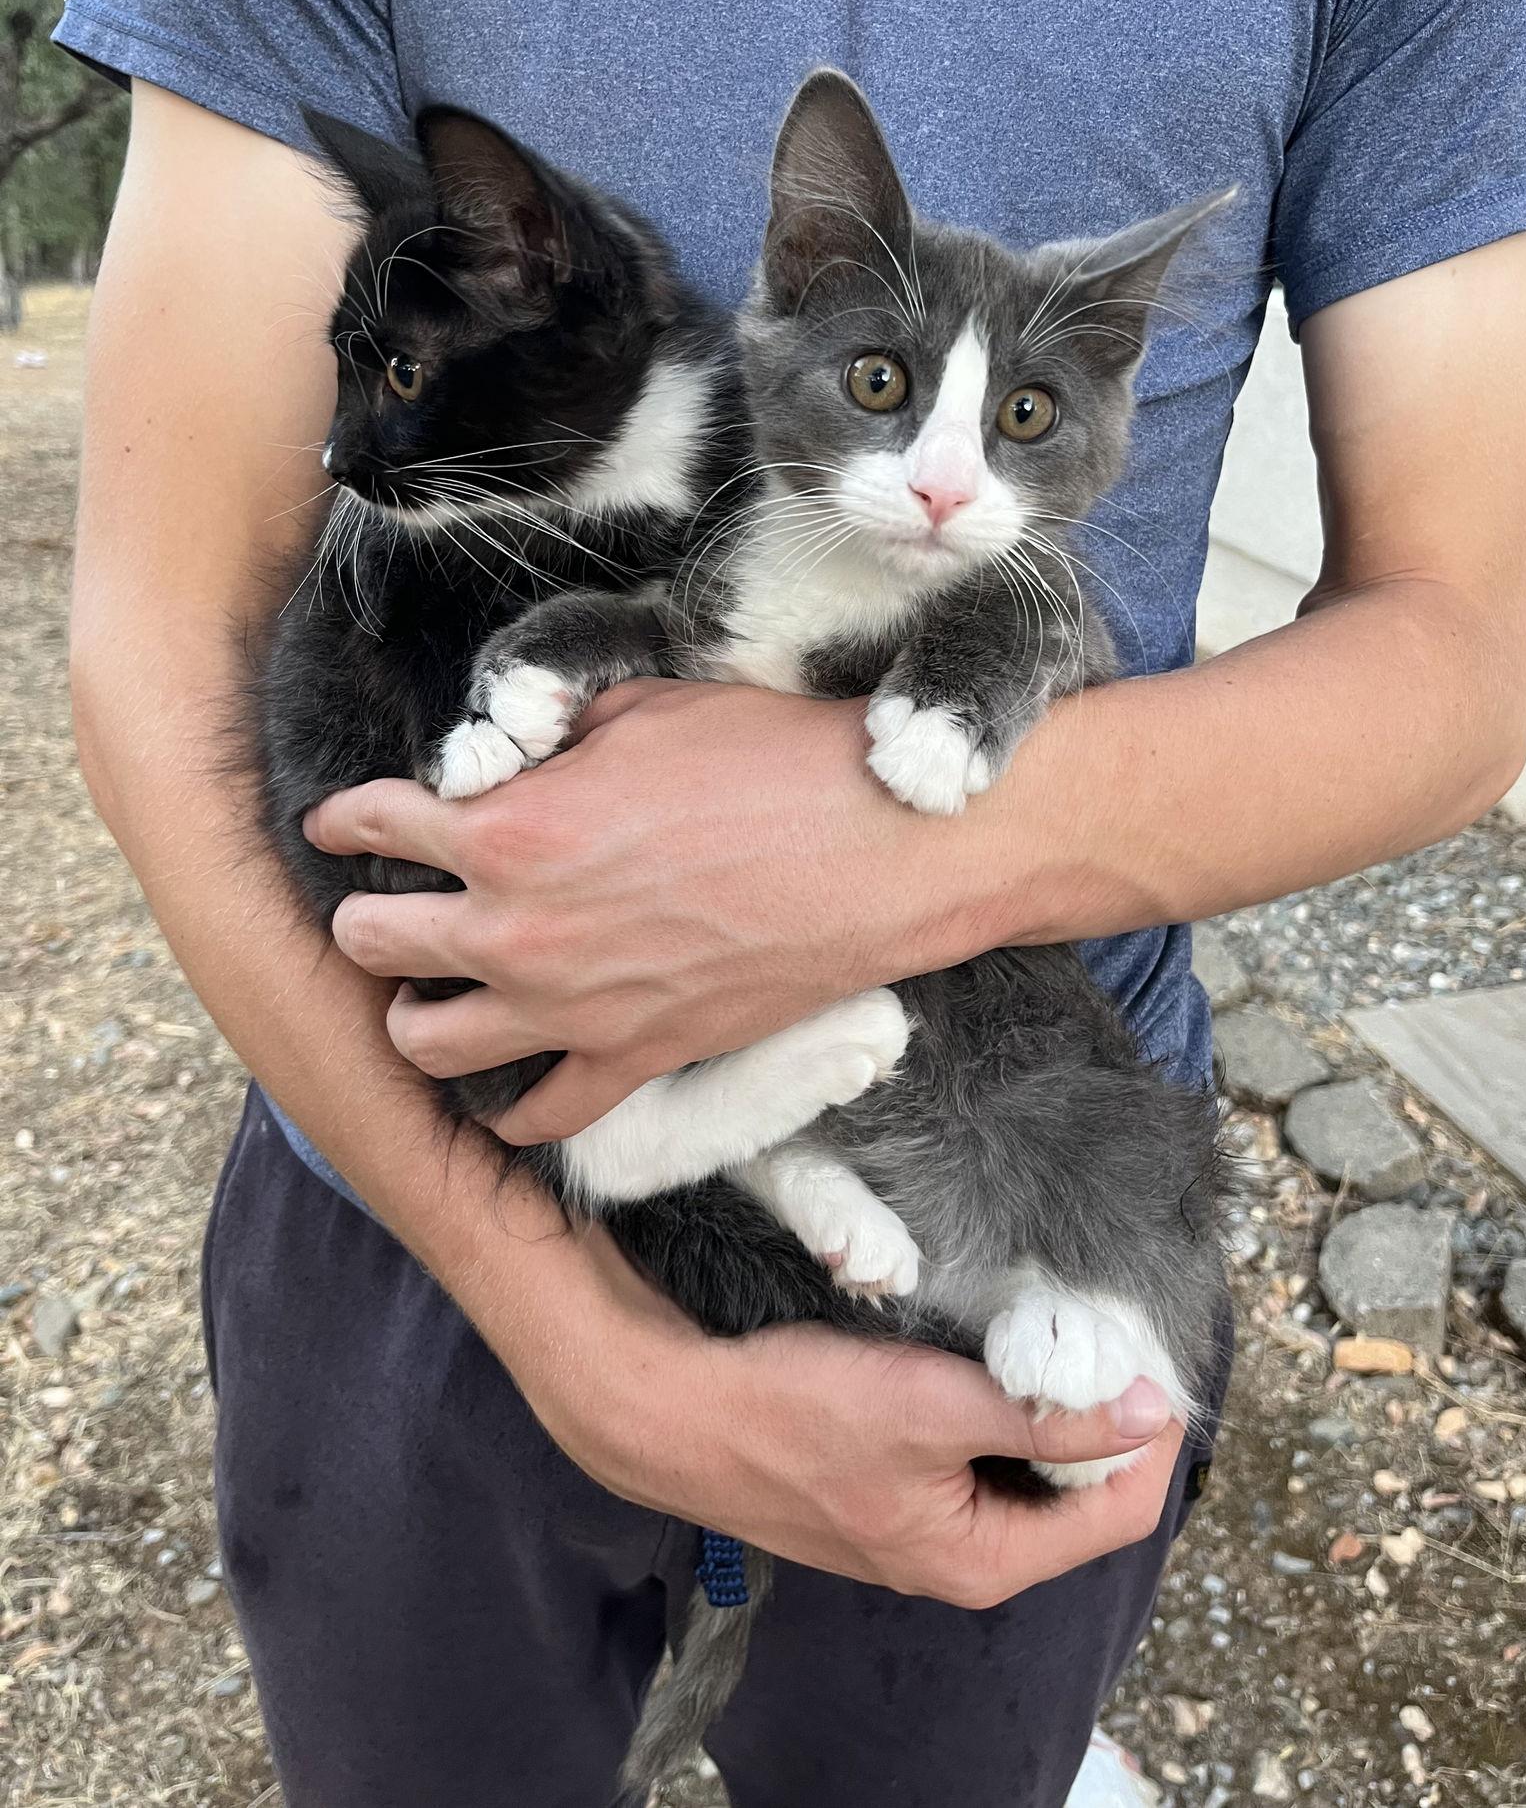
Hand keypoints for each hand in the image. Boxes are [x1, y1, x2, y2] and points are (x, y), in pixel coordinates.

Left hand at [305, 679, 1018, 1139]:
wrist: (880, 848)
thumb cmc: (770, 760)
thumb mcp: (642, 708)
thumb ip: (551, 742)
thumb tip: (515, 759)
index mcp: (508, 829)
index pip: (374, 828)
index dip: (347, 823)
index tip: (343, 828)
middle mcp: (516, 931)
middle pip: (372, 943)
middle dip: (367, 918)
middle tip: (390, 906)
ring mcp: (572, 1009)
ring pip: (426, 1044)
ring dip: (412, 1015)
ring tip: (430, 994)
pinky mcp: (635, 1060)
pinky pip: (540, 1117)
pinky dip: (511, 1107)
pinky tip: (510, 1077)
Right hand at [511, 1222, 1183, 1606]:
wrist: (676, 1412)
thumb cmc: (797, 1414)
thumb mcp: (934, 1407)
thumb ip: (1045, 1414)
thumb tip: (1149, 1410)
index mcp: (983, 1562)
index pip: (1118, 1512)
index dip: (1149, 1435)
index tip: (1150, 1355)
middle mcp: (960, 1560)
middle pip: (1077, 1496)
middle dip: (1104, 1417)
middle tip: (1107, 1334)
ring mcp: (923, 1527)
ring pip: (1024, 1471)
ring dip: (1049, 1408)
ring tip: (1057, 1334)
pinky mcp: (891, 1490)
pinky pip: (976, 1457)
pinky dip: (999, 1408)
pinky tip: (993, 1353)